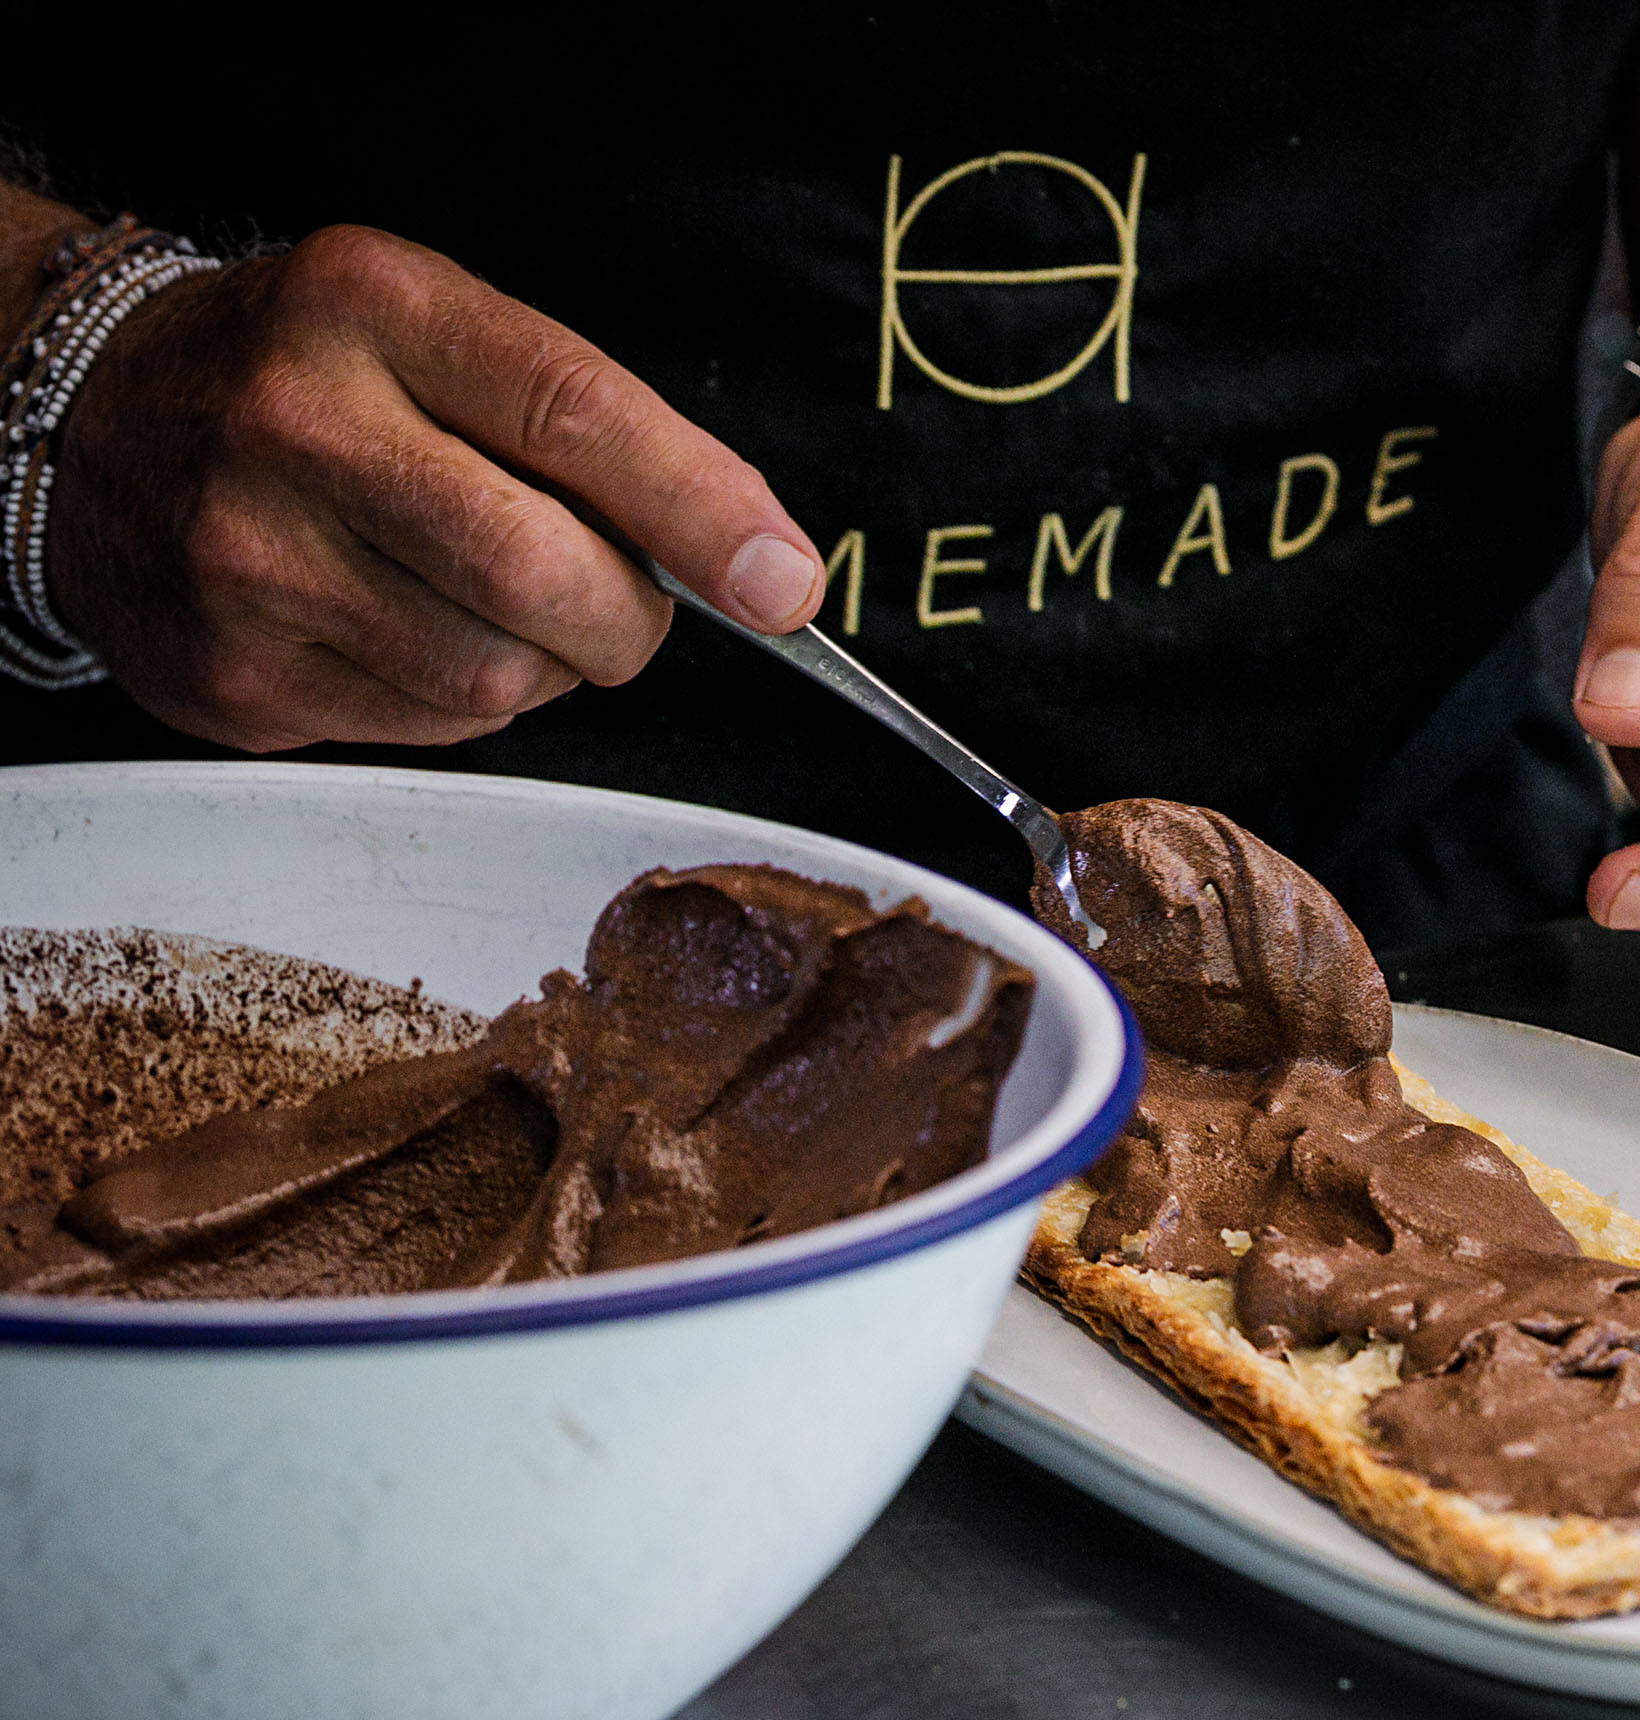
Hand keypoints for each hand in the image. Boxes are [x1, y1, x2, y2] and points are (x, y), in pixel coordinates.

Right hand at [49, 225, 823, 749]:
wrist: (92, 423)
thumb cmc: (310, 378)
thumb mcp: (434, 333)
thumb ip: (590, 428)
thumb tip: (754, 561)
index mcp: (370, 308)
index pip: (575, 417)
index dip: (703, 512)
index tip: (783, 580)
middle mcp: (295, 426)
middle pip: (542, 575)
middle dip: (629, 615)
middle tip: (625, 601)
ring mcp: (249, 558)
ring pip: (499, 677)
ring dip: (548, 663)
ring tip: (495, 602)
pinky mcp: (234, 673)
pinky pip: (433, 728)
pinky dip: (467, 700)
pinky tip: (412, 631)